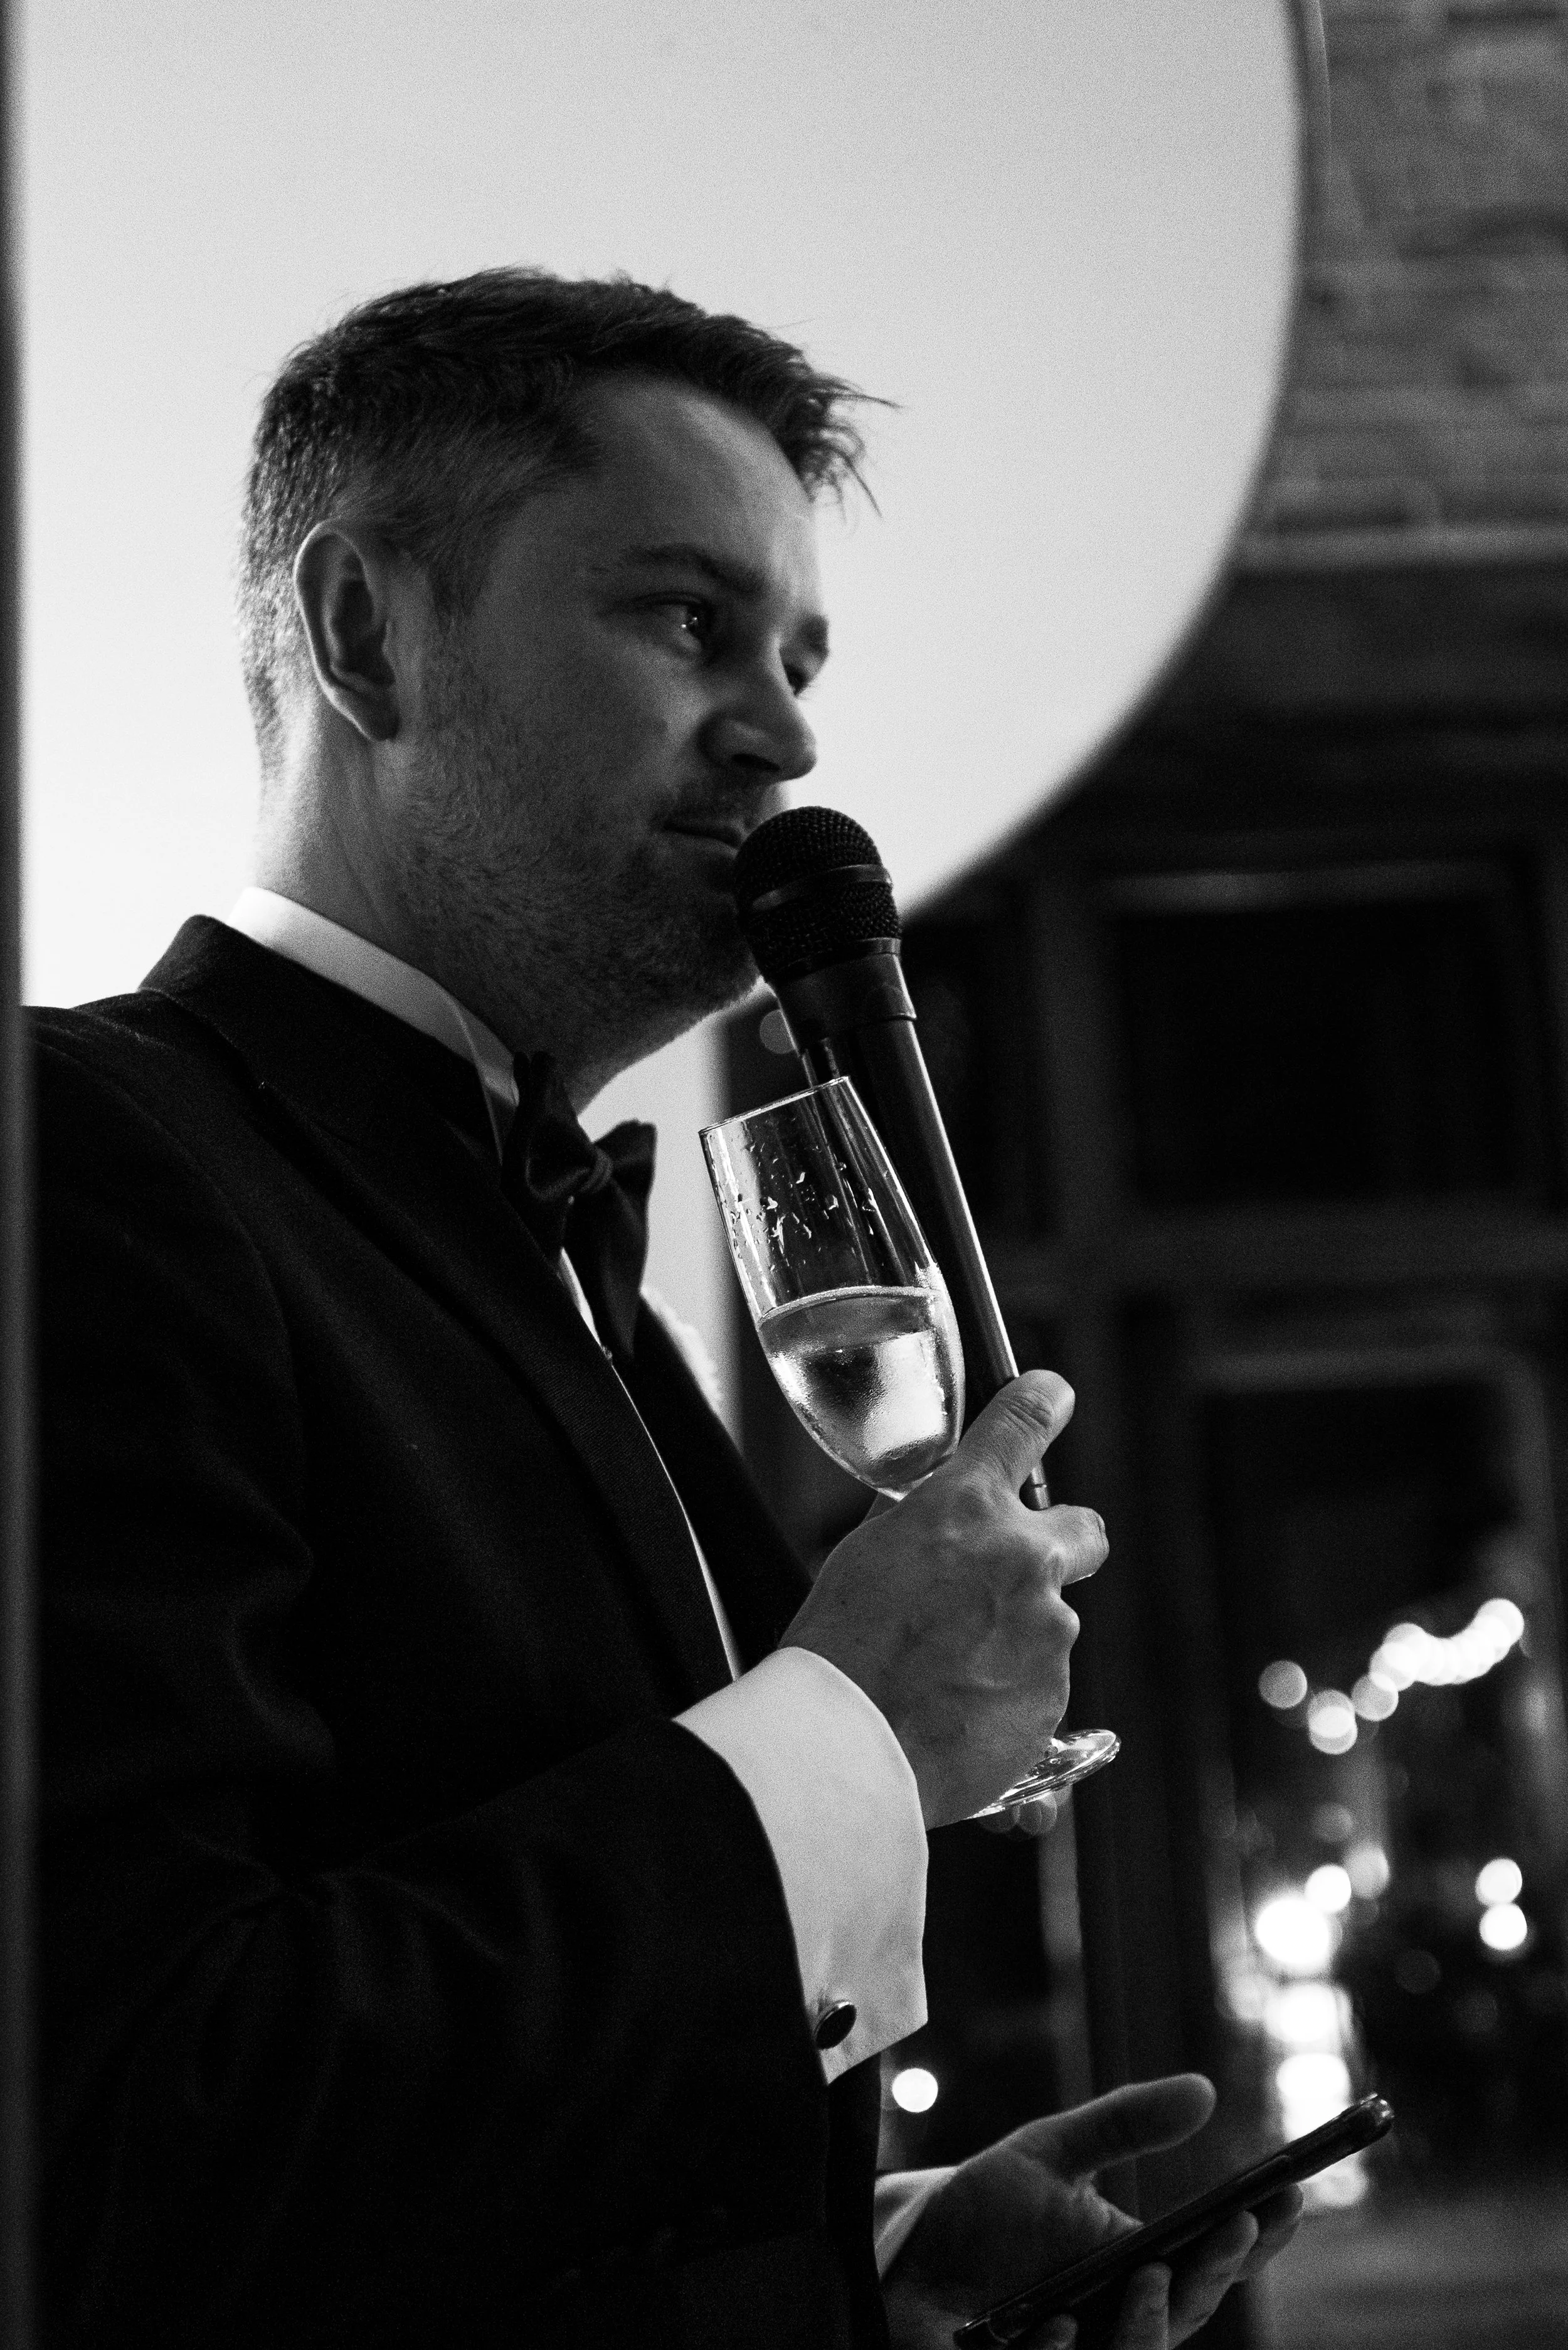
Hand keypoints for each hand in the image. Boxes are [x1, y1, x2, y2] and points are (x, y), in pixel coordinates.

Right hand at [782, 1372, 1106, 1825]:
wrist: (848, 1747)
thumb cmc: (840, 1645)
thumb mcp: (865, 1552)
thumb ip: (914, 1515)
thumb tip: (929, 1493)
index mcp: (967, 1506)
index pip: (1024, 1421)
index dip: (1043, 1401)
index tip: (1054, 1395)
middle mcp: (1023, 1558)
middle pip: (1084, 1530)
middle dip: (1057, 1546)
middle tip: (1011, 1576)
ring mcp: (1047, 1631)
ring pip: (1050, 1620)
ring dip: (1015, 1637)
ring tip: (948, 1675)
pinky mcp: (1054, 1697)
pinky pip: (1042, 1685)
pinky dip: (1010, 1694)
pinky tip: (958, 1712)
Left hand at [882, 2075, 1302, 2349]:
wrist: (907, 2256)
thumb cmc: (987, 2210)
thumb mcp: (1053, 2152)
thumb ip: (1124, 2124)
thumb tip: (1205, 2089)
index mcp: (1136, 2269)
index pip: (1213, 2262)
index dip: (1258, 2234)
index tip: (1288, 2190)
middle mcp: (1117, 2321)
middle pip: (1187, 2313)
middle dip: (1216, 2272)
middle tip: (1233, 2224)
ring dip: (1149, 2327)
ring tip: (1150, 2275)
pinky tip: (1056, 2326)